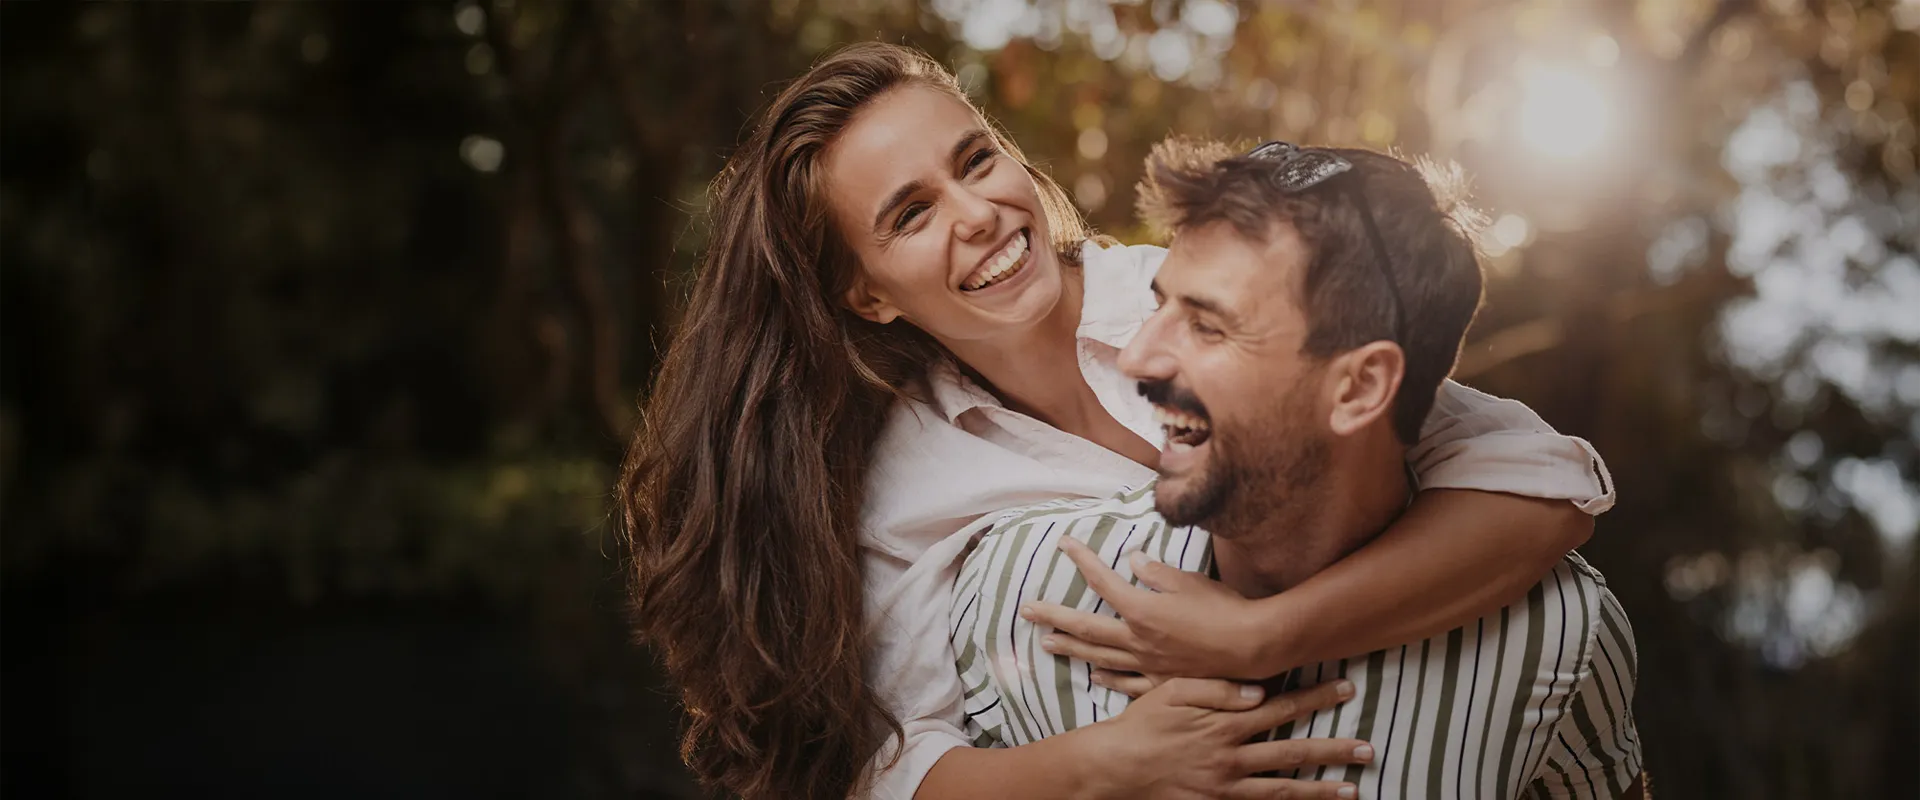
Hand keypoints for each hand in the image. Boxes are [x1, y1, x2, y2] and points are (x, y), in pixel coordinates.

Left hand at [1021, 537, 1277, 679]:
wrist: (1252, 647)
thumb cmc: (1223, 608)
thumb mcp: (1188, 581)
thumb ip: (1155, 572)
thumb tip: (1131, 561)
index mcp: (1140, 610)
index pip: (1102, 580)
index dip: (1081, 560)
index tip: (1063, 544)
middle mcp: (1136, 640)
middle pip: (1085, 627)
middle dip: (1053, 617)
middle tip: (1027, 611)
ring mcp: (1147, 664)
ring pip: (1099, 657)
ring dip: (1071, 648)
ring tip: (1047, 643)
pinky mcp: (1161, 682)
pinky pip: (1127, 682)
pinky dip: (1108, 679)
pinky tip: (1095, 676)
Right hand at [1083, 676, 1371, 798]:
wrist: (1116, 767)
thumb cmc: (1142, 723)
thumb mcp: (1174, 691)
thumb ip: (1218, 688)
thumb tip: (1260, 690)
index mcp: (1225, 724)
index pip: (1281, 708)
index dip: (1315, 698)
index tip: (1346, 688)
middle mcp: (1232, 758)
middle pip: (1293, 752)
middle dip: (1333, 750)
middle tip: (1368, 750)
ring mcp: (1227, 787)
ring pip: (1283, 789)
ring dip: (1321, 790)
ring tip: (1352, 790)